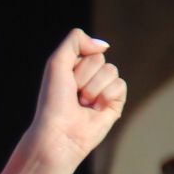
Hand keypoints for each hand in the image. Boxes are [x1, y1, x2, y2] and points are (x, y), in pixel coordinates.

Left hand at [26, 30, 125, 165]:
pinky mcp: (115, 104)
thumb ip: (75, 40)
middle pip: (99, 58)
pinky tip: (95, 110)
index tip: (64, 82)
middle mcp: (88, 79)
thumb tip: (104, 45)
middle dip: (83, 75)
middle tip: (73, 94)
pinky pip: (120, 85)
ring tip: (82, 104)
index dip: (75, 64)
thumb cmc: (53, 101)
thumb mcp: (56, 62)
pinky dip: (105, 96)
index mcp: (74, 70)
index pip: (88, 50)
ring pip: (111, 70)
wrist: (58, 133)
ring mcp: (102, 91)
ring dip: (93, 87)